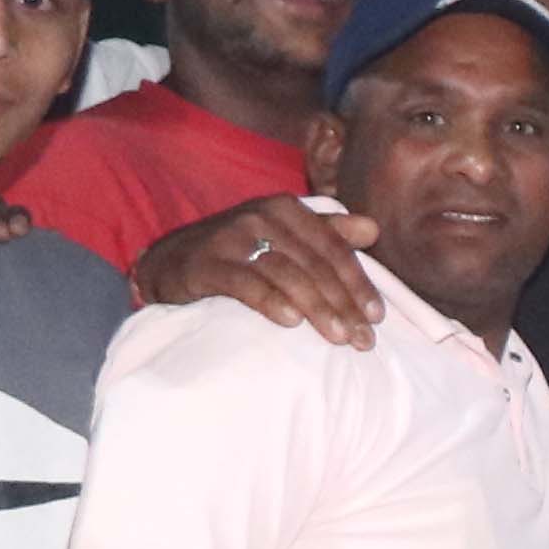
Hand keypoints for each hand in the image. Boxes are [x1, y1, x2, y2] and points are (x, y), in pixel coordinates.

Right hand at [140, 197, 384, 346]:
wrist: (171, 262)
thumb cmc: (239, 253)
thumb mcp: (283, 236)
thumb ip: (326, 232)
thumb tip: (373, 229)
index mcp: (286, 208)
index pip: (333, 247)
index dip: (358, 282)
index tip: (377, 317)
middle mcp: (261, 216)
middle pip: (315, 264)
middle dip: (344, 304)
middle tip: (364, 340)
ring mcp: (233, 238)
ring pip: (288, 275)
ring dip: (318, 309)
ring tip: (339, 338)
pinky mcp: (208, 263)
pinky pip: (247, 284)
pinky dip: (272, 303)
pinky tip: (292, 323)